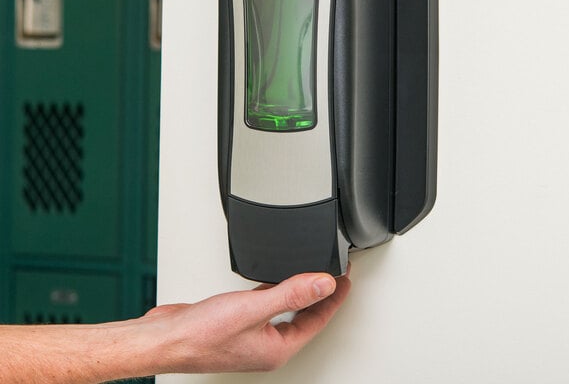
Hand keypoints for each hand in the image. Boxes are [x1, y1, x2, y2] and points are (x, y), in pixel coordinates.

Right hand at [142, 270, 350, 373]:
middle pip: (306, 317)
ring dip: (300, 293)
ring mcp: (251, 336)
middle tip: (336, 275)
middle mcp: (267, 345)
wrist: (166, 339)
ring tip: (312, 275)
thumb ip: (291, 294)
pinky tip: (272, 280)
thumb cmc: (202, 334)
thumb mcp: (254, 308)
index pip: (318, 320)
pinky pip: (266, 306)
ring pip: (286, 312)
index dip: (335, 297)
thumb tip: (324, 283)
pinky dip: (275, 291)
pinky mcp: (237, 324)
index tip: (346, 278)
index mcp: (277, 348)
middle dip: (322, 295)